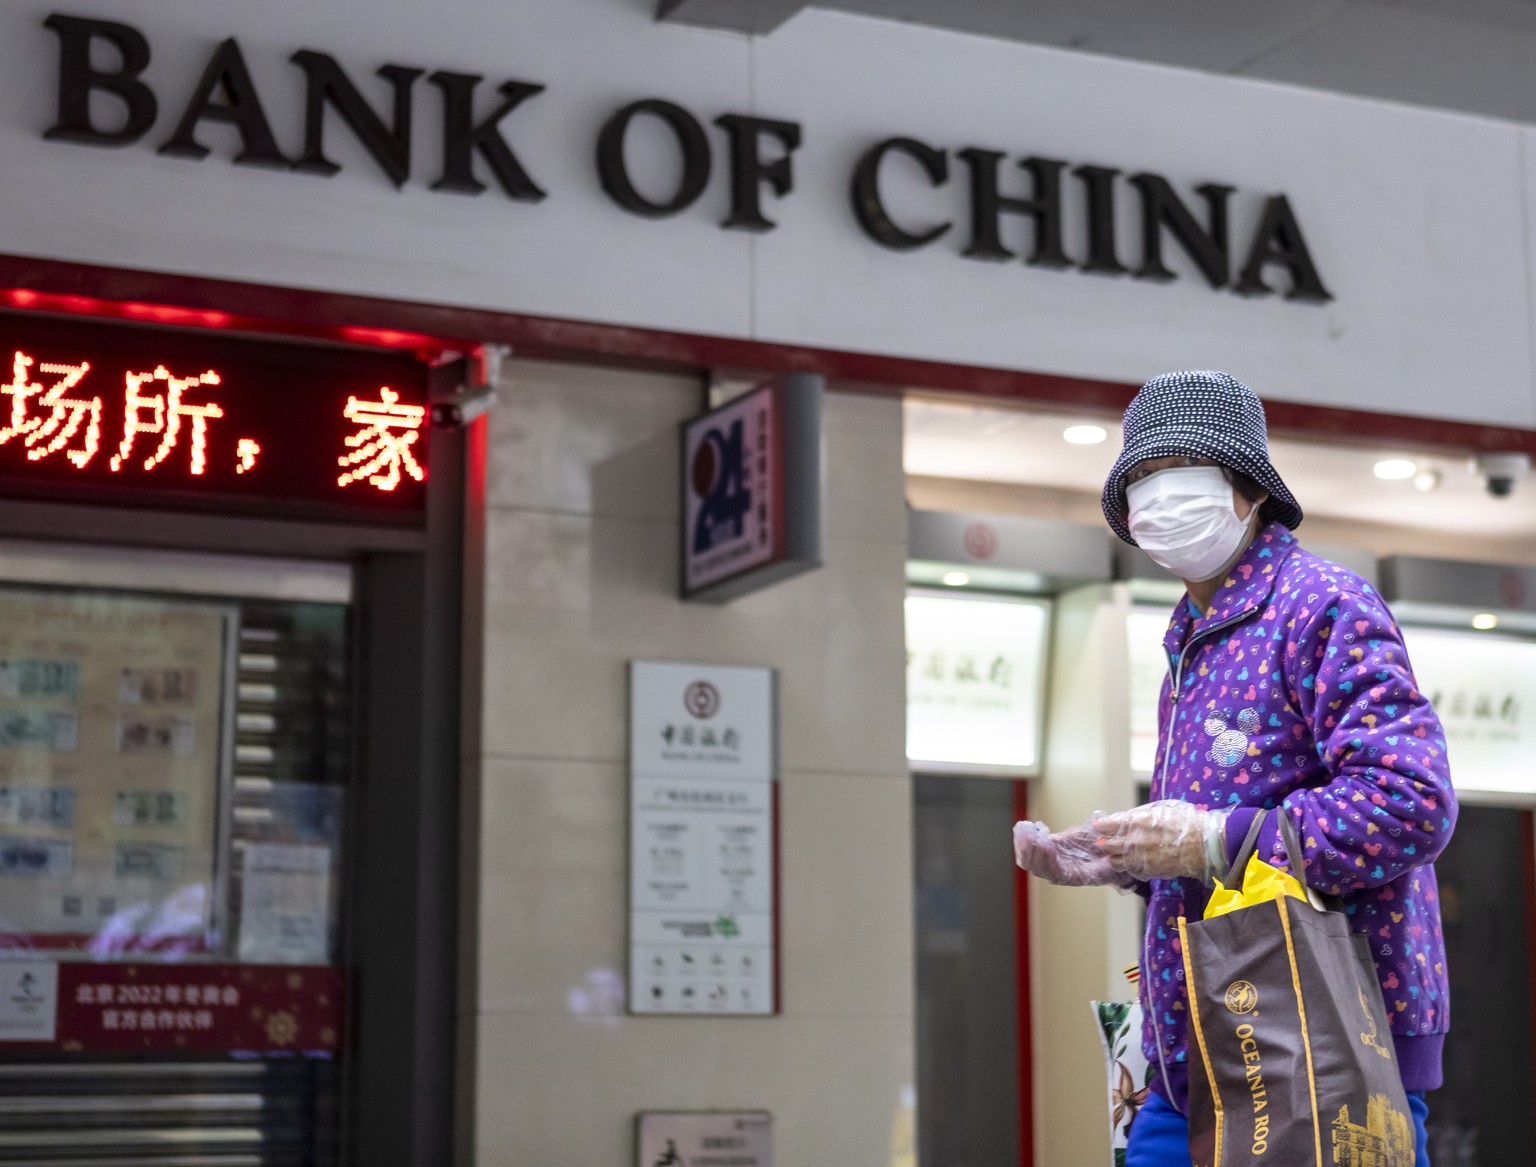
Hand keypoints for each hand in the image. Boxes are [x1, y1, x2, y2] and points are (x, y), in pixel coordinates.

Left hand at [1013, 820, 1124, 886]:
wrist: (1104, 854)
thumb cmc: (1108, 858)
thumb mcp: (1110, 857)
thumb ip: (1107, 853)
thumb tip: (1106, 847)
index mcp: (1074, 876)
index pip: (1056, 873)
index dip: (1050, 860)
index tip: (1048, 844)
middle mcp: (1059, 872)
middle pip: (1038, 868)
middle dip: (1032, 851)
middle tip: (1031, 834)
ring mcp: (1049, 862)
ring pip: (1029, 860)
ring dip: (1024, 844)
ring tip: (1024, 828)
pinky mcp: (1045, 850)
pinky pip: (1028, 849)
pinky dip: (1024, 838)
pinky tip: (1025, 826)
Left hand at [1092, 800, 1230, 882]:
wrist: (1205, 845)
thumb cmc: (1189, 823)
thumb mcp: (1164, 810)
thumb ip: (1145, 816)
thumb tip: (1132, 818)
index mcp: (1140, 820)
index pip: (1113, 823)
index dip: (1104, 825)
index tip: (1098, 826)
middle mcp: (1137, 838)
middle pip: (1111, 842)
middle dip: (1105, 843)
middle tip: (1100, 843)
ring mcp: (1142, 856)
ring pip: (1117, 859)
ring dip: (1112, 857)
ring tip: (1110, 856)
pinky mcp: (1149, 870)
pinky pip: (1130, 870)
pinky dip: (1125, 868)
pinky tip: (1125, 865)